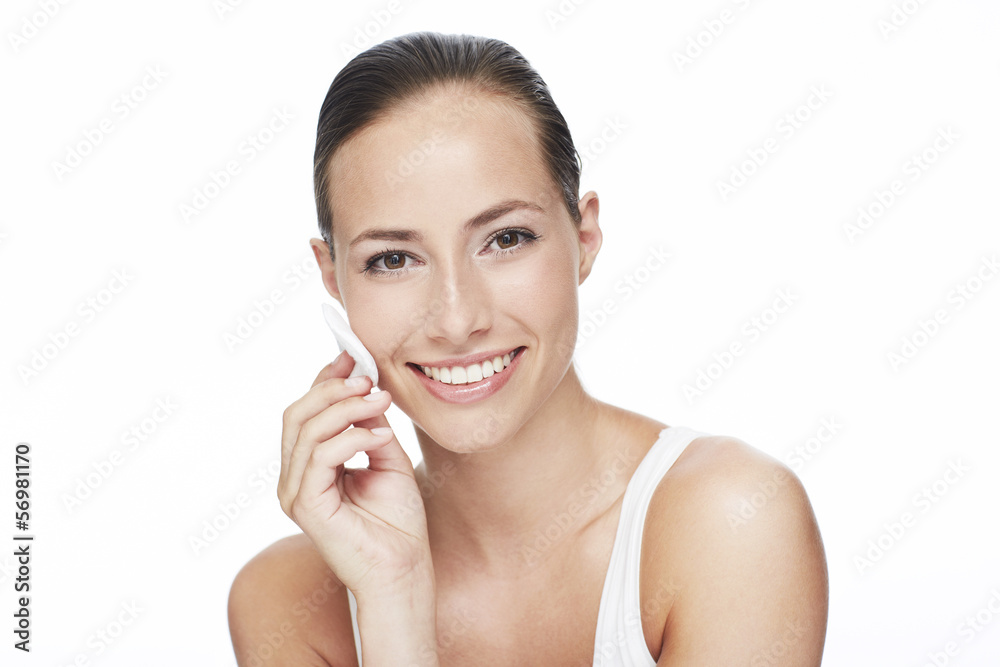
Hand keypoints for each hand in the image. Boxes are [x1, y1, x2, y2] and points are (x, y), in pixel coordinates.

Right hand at [278, 352, 433, 596]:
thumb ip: (371, 425)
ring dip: (347, 409)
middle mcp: (294, 477)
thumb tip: (367, 387)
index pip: (306, 411)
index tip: (354, 356)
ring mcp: (295, 492)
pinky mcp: (306, 506)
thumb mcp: (387, 458)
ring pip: (306, 430)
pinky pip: (320, 456)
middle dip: (333, 388)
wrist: (404, 569)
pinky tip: (380, 437)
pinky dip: (351, 438)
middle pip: (297, 413)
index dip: (326, 379)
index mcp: (309, 465)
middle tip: (370, 380)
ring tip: (381, 402)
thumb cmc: (398, 522)